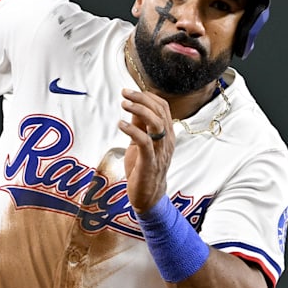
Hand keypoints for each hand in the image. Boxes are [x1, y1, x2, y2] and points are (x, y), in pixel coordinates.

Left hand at [119, 88, 173, 213]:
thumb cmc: (143, 167)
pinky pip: (145, 142)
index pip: (163, 107)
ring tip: (124, 105)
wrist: (148, 196)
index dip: (147, 96)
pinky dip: (133, 130)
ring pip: (156, 123)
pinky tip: (121, 124)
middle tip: (124, 94)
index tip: (129, 92)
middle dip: (141, 99)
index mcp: (166, 134)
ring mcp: (160, 151)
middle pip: (160, 111)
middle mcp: (167, 140)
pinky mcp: (150, 162)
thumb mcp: (141, 142)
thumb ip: (140, 126)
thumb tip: (134, 107)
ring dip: (140, 110)